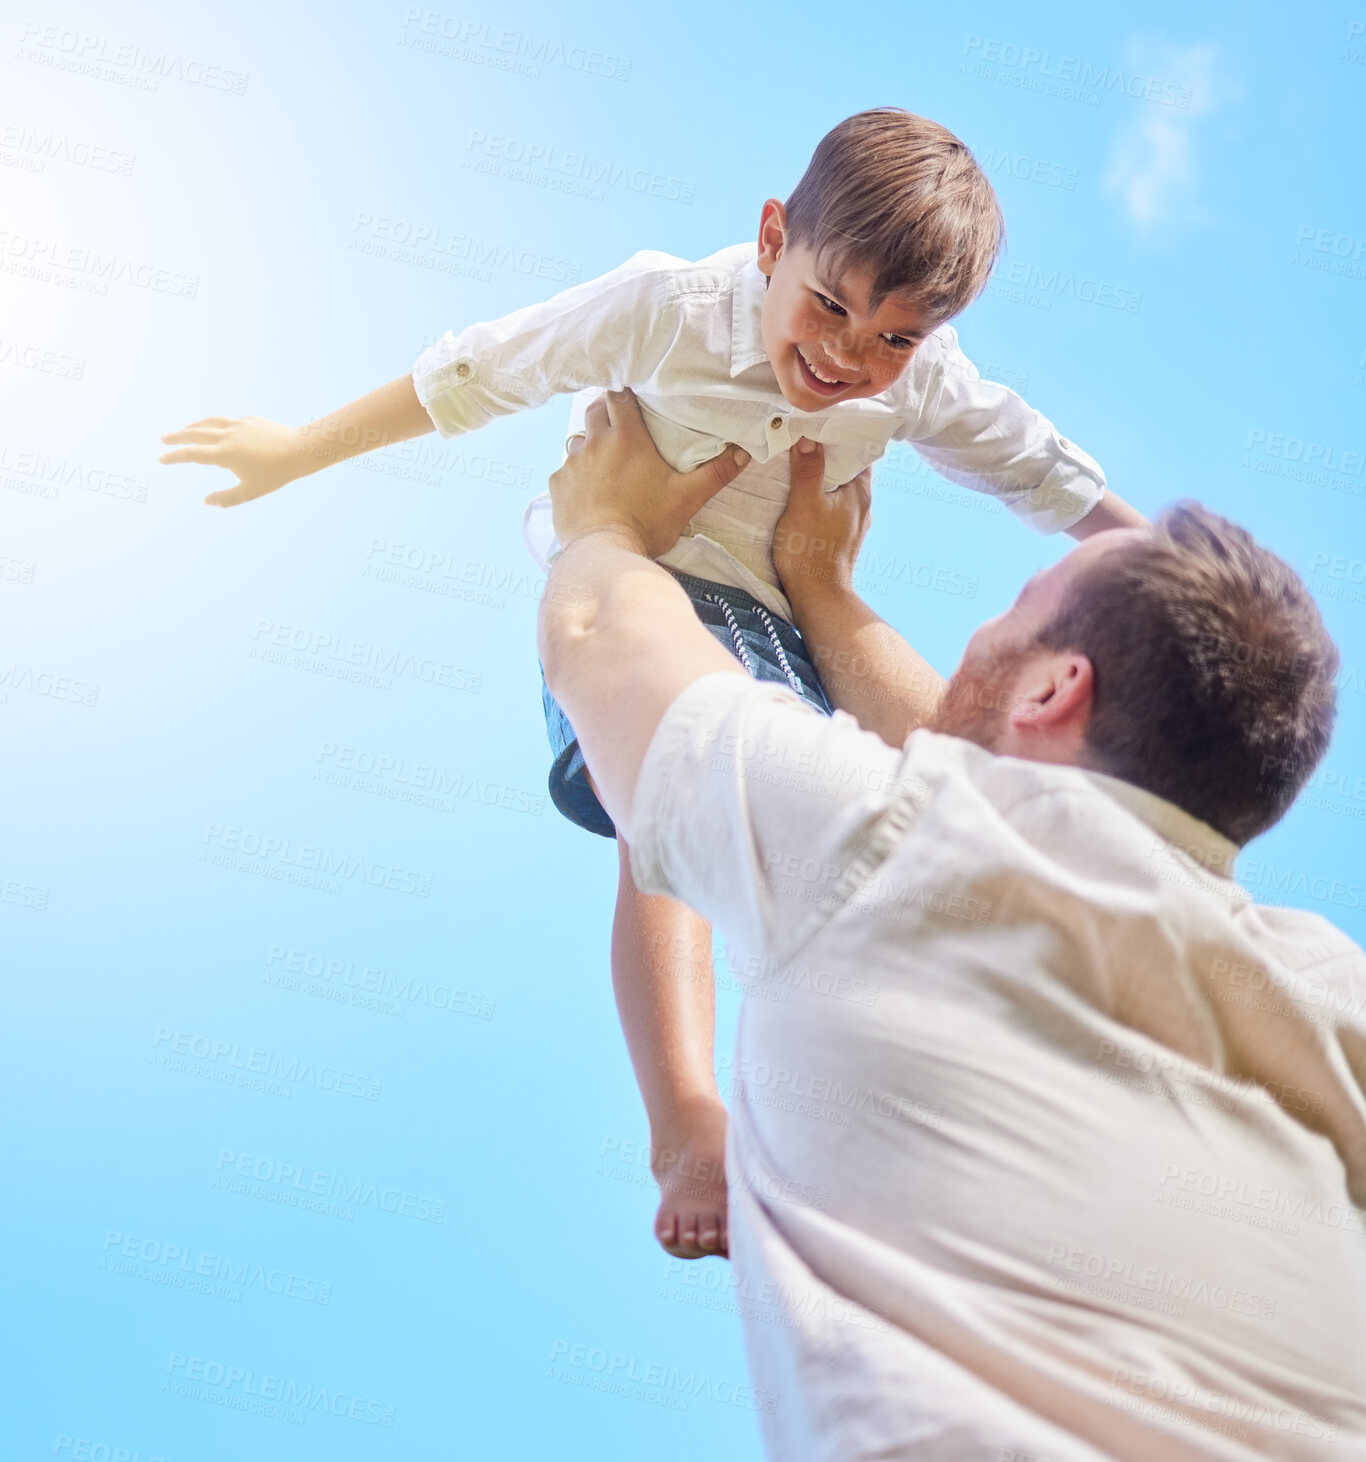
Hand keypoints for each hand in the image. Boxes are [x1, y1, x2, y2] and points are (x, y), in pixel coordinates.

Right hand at [159, 415, 314, 506]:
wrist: (300, 451)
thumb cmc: (276, 474)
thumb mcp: (250, 491)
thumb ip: (227, 498)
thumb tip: (206, 502)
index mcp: (224, 454)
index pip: (191, 454)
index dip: (174, 457)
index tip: (162, 459)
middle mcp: (227, 436)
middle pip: (195, 433)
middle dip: (177, 437)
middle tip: (164, 438)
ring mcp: (239, 425)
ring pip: (210, 422)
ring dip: (195, 426)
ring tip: (186, 429)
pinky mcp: (251, 420)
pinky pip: (228, 421)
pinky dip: (217, 423)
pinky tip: (217, 428)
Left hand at [548, 388, 749, 558]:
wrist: (604, 553)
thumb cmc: (646, 523)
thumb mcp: (687, 498)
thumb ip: (716, 473)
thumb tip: (744, 452)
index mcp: (626, 436)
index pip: (619, 394)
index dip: (625, 393)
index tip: (634, 400)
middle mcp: (595, 442)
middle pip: (595, 409)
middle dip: (607, 413)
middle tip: (622, 427)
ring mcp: (572, 463)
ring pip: (580, 440)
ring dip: (591, 445)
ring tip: (606, 463)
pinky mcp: (558, 485)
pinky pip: (566, 470)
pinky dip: (577, 475)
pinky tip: (589, 492)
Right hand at [773, 438, 871, 598]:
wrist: (817, 598)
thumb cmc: (810, 551)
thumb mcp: (804, 504)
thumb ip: (807, 469)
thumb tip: (808, 435)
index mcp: (860, 491)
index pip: (858, 449)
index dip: (841, 433)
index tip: (821, 419)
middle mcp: (863, 504)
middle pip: (848, 466)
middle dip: (828, 451)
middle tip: (804, 433)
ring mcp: (853, 522)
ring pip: (840, 486)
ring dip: (823, 473)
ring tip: (800, 459)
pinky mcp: (841, 536)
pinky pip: (833, 504)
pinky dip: (821, 493)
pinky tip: (803, 492)